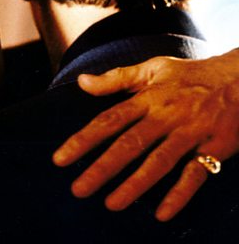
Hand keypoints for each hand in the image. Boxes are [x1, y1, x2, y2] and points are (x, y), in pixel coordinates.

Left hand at [53, 49, 238, 220]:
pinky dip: (181, 194)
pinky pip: (197, 173)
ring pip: (159, 161)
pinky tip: (163, 213)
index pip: (109, 120)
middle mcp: (165, 116)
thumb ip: (116, 77)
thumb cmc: (188, 74)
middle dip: (102, 168)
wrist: (238, 77)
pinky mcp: (214, 147)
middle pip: (129, 144)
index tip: (61, 159)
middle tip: (78, 190)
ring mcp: (190, 133)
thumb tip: (81, 82)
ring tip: (111, 204)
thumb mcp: (151, 68)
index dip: (83, 140)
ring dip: (135, 185)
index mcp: (147, 98)